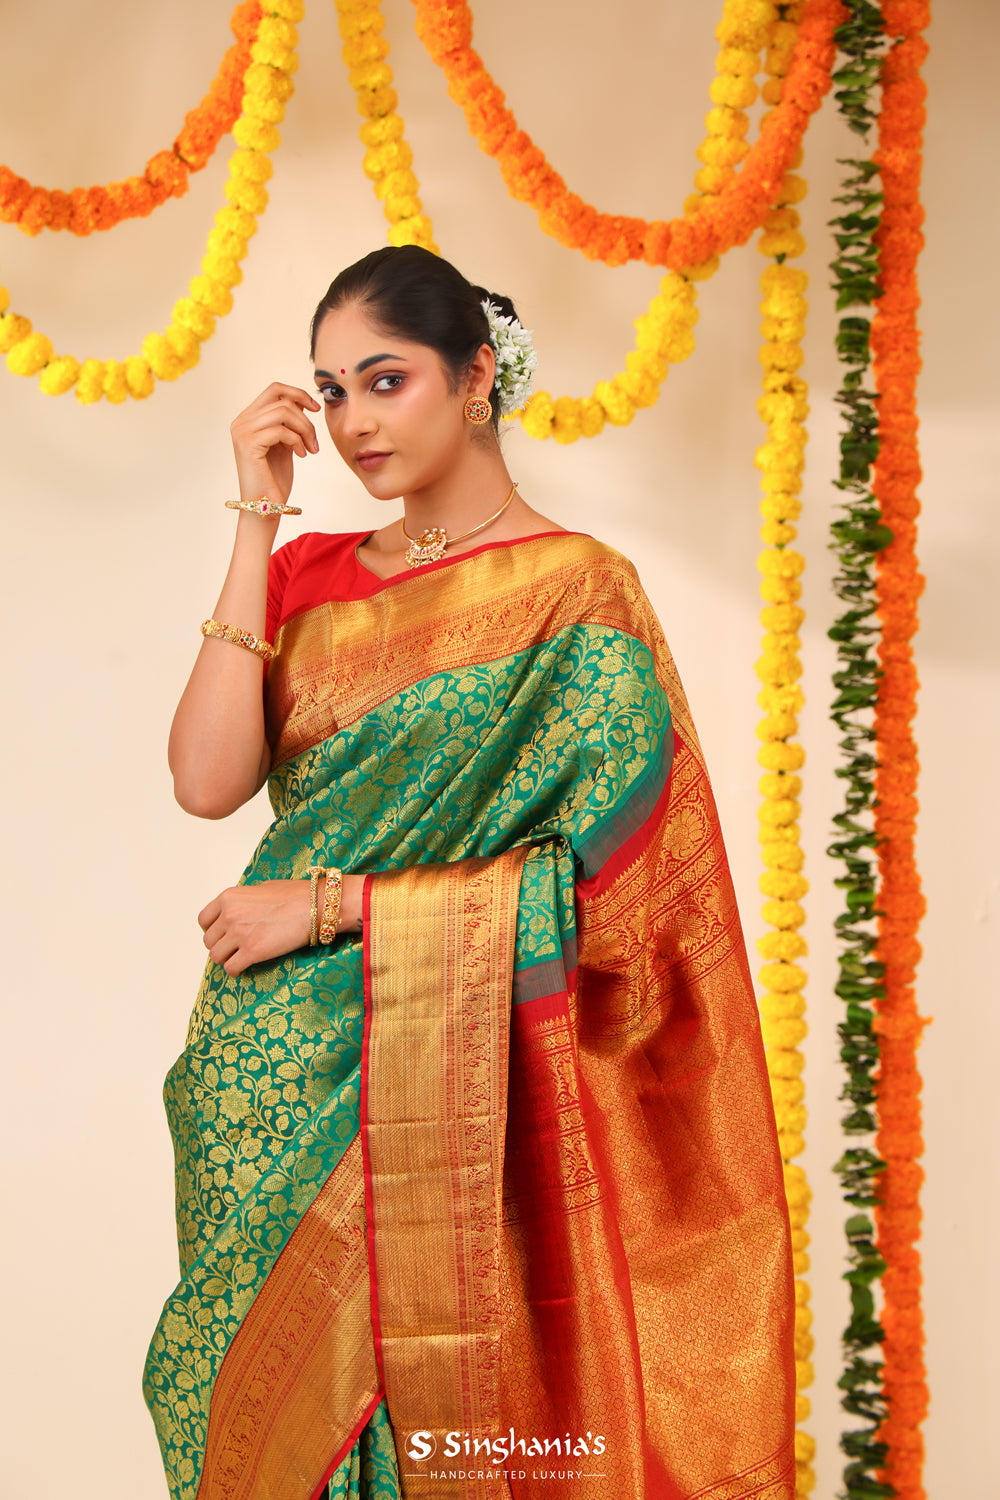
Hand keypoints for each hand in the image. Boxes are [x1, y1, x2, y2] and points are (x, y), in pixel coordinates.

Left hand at [199, 874, 365, 975]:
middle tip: (236, 948)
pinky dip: (237, 970)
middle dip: (222, 946)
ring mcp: (239, 934)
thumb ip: (245, 899)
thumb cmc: (296, 895)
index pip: (204, 920)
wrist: (316, 905)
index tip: (223, 935)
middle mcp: (229, 914)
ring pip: (217, 957)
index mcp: (229, 897)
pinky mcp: (251, 952)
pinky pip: (231, 969)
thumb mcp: (263, 888)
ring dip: (228, 959)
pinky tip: (247, 966)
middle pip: (209, 941)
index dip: (213, 930)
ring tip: (242, 957)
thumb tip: (243, 908)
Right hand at [230, 382, 321, 505]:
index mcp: (247, 419)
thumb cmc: (274, 478)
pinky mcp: (248, 444)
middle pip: (282, 401)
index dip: (298, 394)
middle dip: (305, 419)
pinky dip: (297, 442)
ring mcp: (242, 432)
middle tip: (314, 443)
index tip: (315, 409)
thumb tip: (301, 402)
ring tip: (310, 449)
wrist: (265, 507)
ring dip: (305, 430)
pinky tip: (301, 456)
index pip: (274, 390)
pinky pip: (282, 431)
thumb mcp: (284, 443)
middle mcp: (241, 422)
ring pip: (284, 412)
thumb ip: (288, 423)